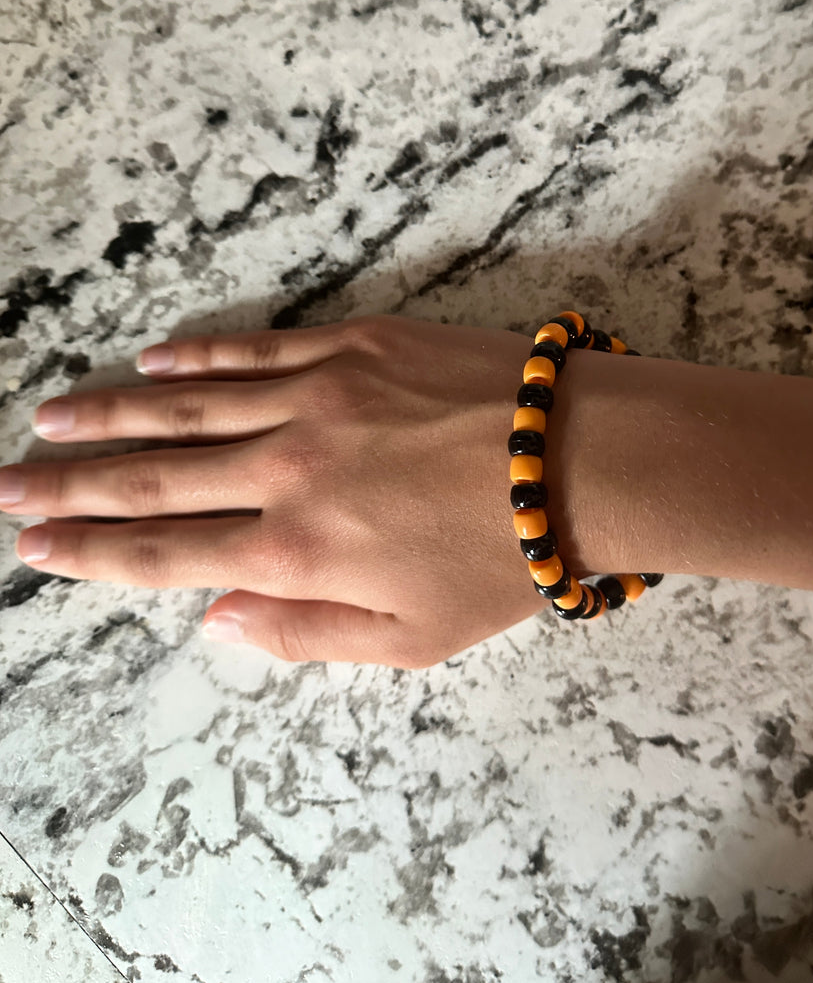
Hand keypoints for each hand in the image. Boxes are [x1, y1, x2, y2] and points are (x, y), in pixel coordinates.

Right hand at [0, 316, 560, 666]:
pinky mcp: (356, 344)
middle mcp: (289, 468)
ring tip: (49, 417)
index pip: (167, 552)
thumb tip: (217, 616)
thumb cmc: (506, 560)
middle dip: (72, 484)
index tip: (36, 544)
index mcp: (299, 551)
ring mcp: (318, 394)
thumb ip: (304, 633)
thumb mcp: (412, 639)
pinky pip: (256, 349)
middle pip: (156, 475)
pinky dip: (199, 355)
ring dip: (112, 412)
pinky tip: (152, 357)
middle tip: (7, 483)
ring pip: (188, 404)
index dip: (93, 551)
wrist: (585, 458)